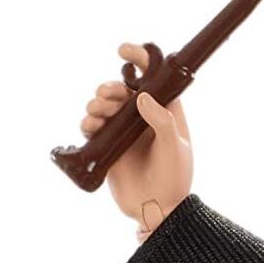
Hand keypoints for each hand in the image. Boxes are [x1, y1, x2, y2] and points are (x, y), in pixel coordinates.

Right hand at [81, 41, 192, 235]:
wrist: (158, 211)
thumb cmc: (174, 181)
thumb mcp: (174, 149)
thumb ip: (162, 121)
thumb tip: (141, 96)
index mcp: (165, 112)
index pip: (152, 77)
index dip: (139, 59)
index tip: (123, 51)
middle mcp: (143, 117)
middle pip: (121, 89)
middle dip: (110, 87)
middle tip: (109, 95)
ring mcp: (124, 131)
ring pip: (104, 104)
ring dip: (97, 103)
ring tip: (99, 113)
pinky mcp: (108, 146)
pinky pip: (92, 126)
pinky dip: (88, 122)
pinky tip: (91, 126)